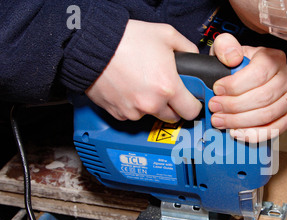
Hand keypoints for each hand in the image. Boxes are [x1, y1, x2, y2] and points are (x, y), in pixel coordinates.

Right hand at [85, 20, 201, 121]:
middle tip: (165, 90)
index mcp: (168, 88)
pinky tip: (129, 88)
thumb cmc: (126, 39)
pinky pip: (132, 114)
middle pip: (172, 117)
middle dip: (172, 106)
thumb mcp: (166, 35)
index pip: (191, 111)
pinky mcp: (118, 113)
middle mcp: (151, 104)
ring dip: (151, 105)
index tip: (190, 100)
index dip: (192, 104)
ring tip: (142, 83)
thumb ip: (186, 49)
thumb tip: (193, 57)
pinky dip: (133, 105)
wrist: (92, 44)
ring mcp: (133, 111)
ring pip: (151, 115)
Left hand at [208, 33, 286, 142]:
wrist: (249, 80)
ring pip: (267, 115)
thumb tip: (233, 58)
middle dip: (234, 106)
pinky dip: (254, 134)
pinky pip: (275, 129)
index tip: (217, 90)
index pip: (258, 74)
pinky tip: (238, 133)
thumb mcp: (228, 50)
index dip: (235, 85)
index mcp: (274, 58)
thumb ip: (225, 46)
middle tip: (215, 110)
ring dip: (240, 122)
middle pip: (263, 97)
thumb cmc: (238, 67)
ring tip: (221, 121)